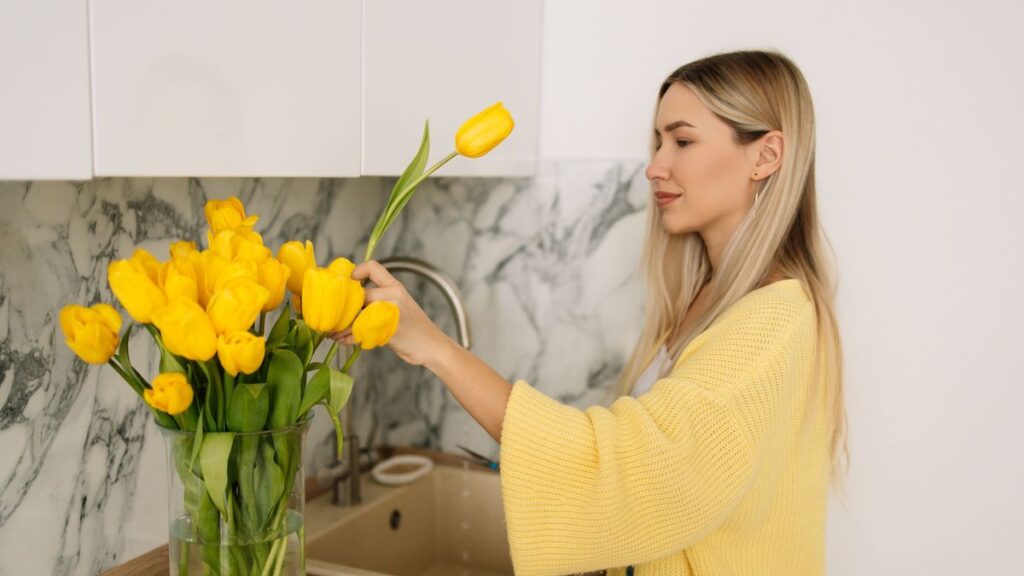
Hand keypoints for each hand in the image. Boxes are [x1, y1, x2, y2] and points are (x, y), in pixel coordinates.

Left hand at [329, 260, 452, 366]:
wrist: (433, 346)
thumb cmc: (414, 328)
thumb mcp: (400, 306)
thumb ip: (379, 300)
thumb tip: (348, 302)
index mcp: (395, 286)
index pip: (372, 267)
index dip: (355, 272)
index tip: (348, 284)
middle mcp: (393, 295)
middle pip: (358, 295)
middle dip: (342, 307)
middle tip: (332, 317)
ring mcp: (391, 312)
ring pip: (355, 314)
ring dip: (341, 325)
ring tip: (334, 333)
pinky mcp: (387, 330)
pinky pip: (359, 331)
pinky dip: (348, 338)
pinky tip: (344, 341)